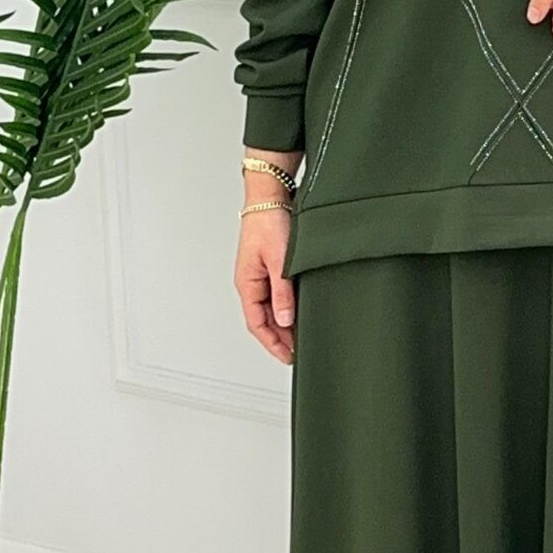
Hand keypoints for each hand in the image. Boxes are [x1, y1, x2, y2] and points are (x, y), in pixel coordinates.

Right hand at [234, 152, 299, 362]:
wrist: (271, 195)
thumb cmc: (268, 221)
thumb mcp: (279, 261)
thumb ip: (282, 292)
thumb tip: (286, 320)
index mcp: (247, 283)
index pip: (257, 324)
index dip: (273, 344)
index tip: (289, 357)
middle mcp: (253, 282)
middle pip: (265, 320)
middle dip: (282, 338)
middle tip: (301, 350)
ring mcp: (262, 275)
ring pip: (273, 308)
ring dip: (286, 323)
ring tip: (304, 334)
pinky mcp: (273, 266)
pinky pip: (279, 295)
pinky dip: (289, 306)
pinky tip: (302, 310)